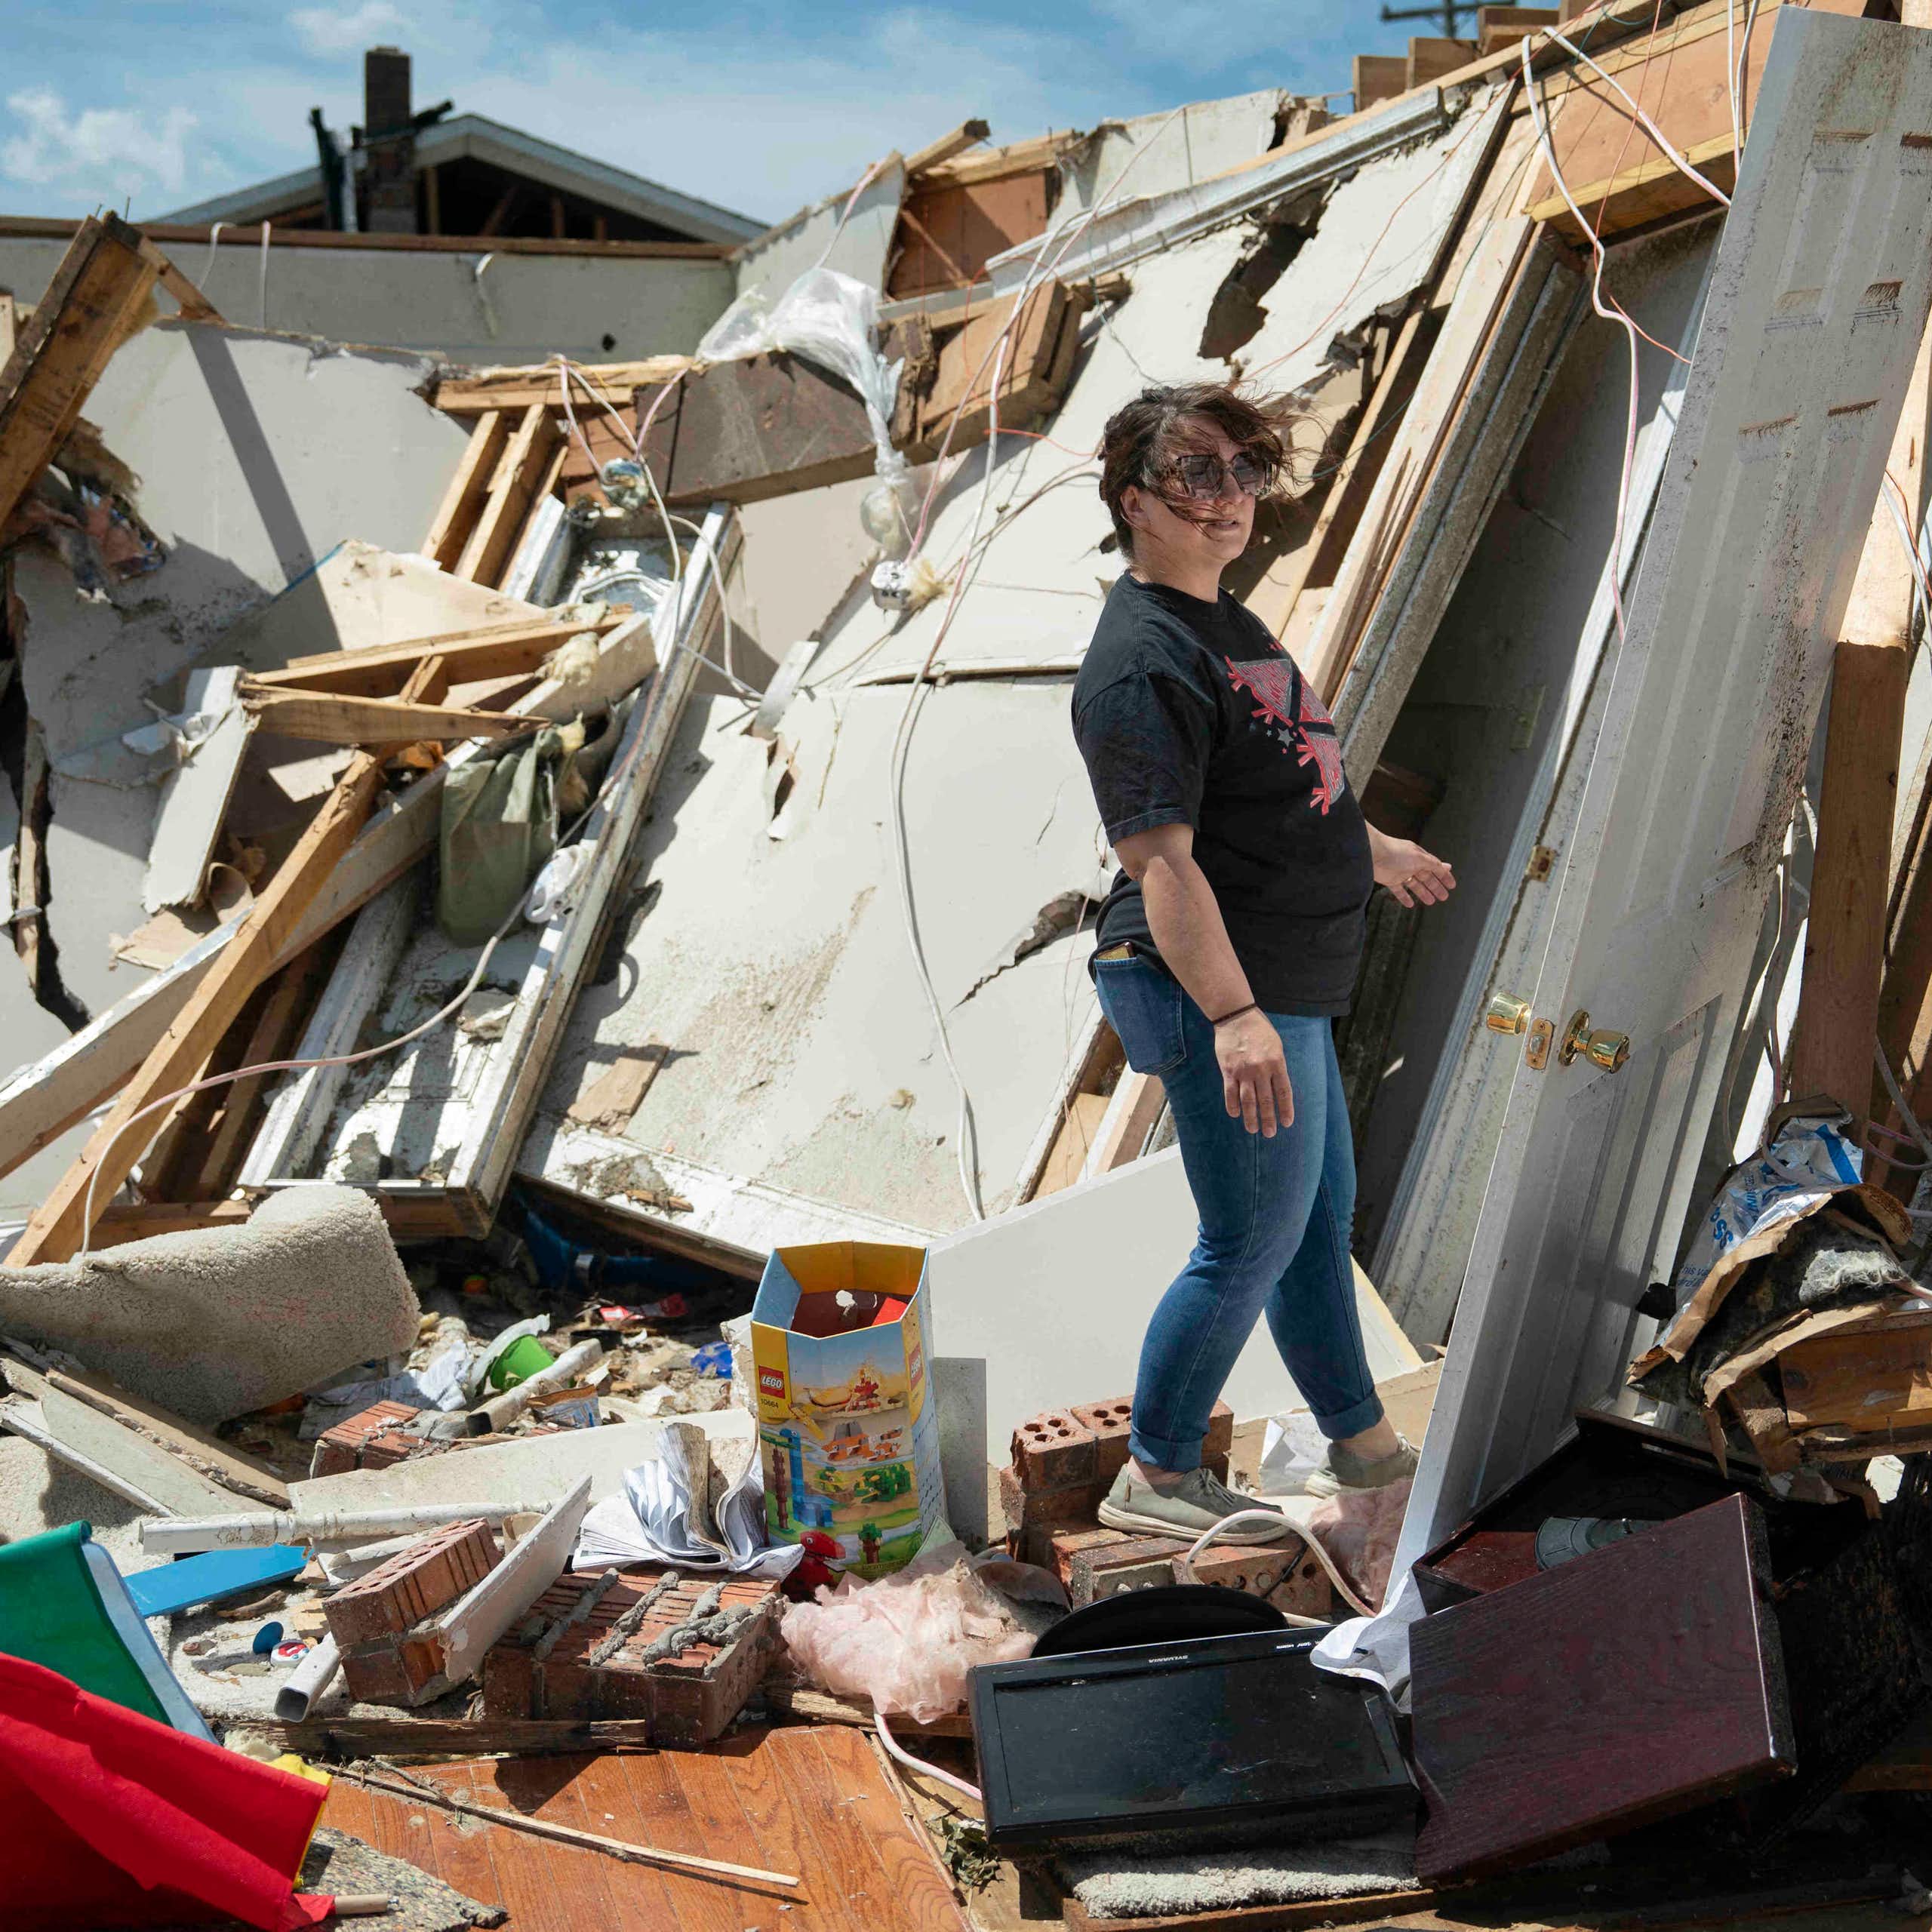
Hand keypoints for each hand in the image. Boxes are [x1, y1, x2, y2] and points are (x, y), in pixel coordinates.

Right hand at [1215, 1009, 1293, 1136]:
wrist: (1236, 1017)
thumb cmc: (1259, 1029)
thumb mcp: (1276, 1046)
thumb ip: (1278, 1065)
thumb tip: (1278, 1086)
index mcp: (1277, 1063)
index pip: (1284, 1092)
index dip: (1285, 1109)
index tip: (1286, 1123)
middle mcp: (1261, 1070)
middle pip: (1266, 1101)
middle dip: (1268, 1119)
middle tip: (1270, 1133)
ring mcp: (1243, 1071)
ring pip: (1248, 1101)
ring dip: (1251, 1118)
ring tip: (1253, 1130)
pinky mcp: (1228, 1071)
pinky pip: (1230, 1093)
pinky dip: (1232, 1106)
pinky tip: (1235, 1114)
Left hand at [1371, 833, 1454, 908]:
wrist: (1370, 853)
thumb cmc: (1395, 852)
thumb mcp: (1419, 858)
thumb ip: (1433, 864)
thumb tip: (1448, 866)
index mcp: (1419, 856)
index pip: (1435, 867)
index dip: (1444, 876)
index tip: (1452, 886)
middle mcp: (1411, 864)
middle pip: (1426, 877)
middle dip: (1436, 887)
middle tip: (1444, 897)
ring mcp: (1400, 872)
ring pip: (1414, 885)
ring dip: (1423, 893)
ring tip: (1431, 902)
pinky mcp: (1389, 880)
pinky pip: (1399, 890)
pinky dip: (1405, 897)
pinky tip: (1410, 904)